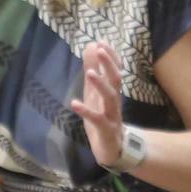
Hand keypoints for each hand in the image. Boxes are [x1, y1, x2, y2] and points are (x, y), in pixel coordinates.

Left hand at [70, 41, 125, 166]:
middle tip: (100, 50)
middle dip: (109, 64)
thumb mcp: (94, 94)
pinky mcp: (106, 130)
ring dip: (101, 84)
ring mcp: (112, 116)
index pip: (115, 70)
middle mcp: (114, 101)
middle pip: (116, 80)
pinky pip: (98, 119)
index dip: (110, 56)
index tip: (101, 41)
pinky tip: (74, 103)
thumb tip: (91, 47)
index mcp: (111, 92)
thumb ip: (93, 72)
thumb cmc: (103, 117)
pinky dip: (86, 111)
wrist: (112, 149)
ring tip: (90, 73)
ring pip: (111, 98)